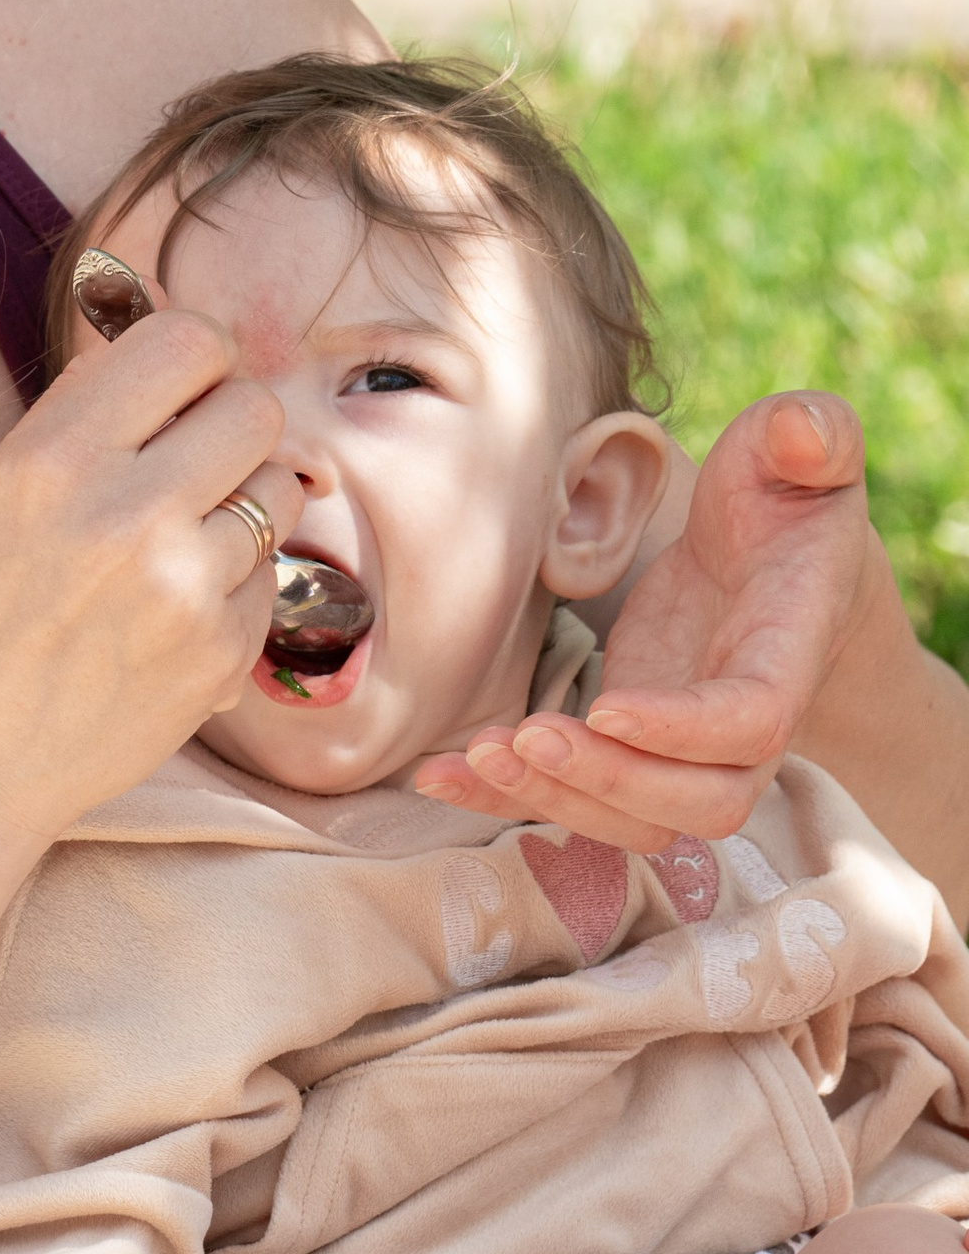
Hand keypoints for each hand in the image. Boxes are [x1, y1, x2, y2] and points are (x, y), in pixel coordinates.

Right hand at [0, 307, 298, 868]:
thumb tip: (174, 354)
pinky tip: (165, 619)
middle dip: (228, 428)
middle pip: (255, 409)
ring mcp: (181, 590)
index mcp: (50, 460)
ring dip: (240, 504)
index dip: (197, 358)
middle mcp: (124, 515)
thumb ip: (81, 421)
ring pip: (278, 491)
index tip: (182, 388)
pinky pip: (267, 578)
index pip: (187, 342)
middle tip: (189, 465)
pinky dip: (229, 587)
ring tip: (173, 546)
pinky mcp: (218, 655)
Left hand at [414, 393, 876, 851]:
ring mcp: (690, 748)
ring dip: (553, 798)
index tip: (606, 703)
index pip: (751, 721)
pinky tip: (441, 772)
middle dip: (608, 781)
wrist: (777, 555)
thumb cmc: (788, 500)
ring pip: (636, 819)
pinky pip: (580, 797)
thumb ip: (813, 437)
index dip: (680, 729)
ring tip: (474, 755)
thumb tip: (802, 433)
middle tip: (523, 736)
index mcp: (789, 652)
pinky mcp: (632, 746)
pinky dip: (509, 798)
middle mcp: (750, 724)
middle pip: (699, 801)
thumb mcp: (806, 454)